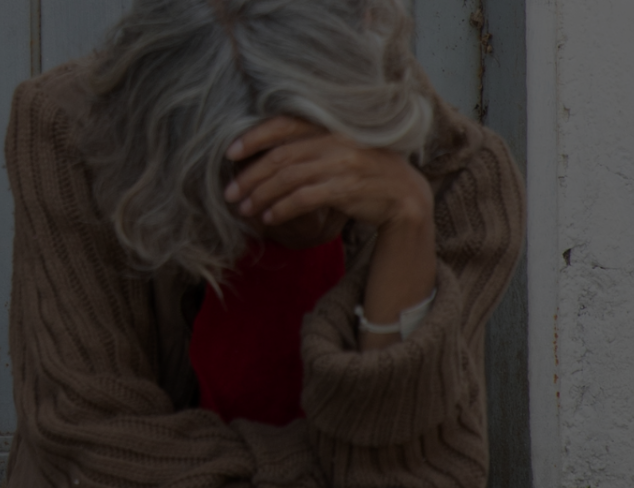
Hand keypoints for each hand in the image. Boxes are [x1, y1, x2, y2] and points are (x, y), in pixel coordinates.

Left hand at [223, 116, 432, 229]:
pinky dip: (282, 208)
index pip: (284, 124)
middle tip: (229, 193)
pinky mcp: (347, 188)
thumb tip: (262, 155)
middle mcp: (336, 140)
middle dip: (250, 176)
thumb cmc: (364, 172)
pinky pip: (305, 198)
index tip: (229, 152)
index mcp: (331, 125)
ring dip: (261, 196)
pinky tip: (269, 217)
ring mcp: (343, 163)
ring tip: (245, 209)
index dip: (253, 137)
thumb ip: (309, 146)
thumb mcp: (340, 148)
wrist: (405, 195)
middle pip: (280, 156)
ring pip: (289, 179)